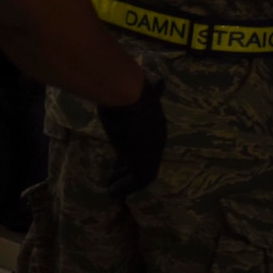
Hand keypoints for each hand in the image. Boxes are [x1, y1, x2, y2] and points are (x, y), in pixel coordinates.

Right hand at [98, 79, 166, 195]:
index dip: (129, 154)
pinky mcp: (142, 160)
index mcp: (156, 123)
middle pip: (144, 159)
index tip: (116, 162)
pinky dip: (126, 187)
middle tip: (112, 180)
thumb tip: (161, 81)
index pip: (143, 143)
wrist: (127, 94)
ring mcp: (152, 151)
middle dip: (127, 170)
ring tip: (111, 191)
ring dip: (126, 182)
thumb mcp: (136, 94)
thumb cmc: (126, 90)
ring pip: (142, 172)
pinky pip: (137, 180)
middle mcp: (157, 139)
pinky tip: (112, 191)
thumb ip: (147, 95)